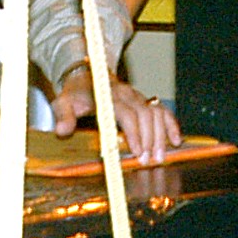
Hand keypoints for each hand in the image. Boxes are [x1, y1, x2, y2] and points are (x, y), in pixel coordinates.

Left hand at [54, 72, 183, 164]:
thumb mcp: (63, 102)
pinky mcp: (143, 100)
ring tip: (160, 157)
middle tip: (148, 161)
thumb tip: (62, 130)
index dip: (134, 133)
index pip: (126, 113)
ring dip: (160, 135)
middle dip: (149, 139)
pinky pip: (162, 110)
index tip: (137, 152)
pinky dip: (170, 124)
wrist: (86, 76)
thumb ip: (63, 116)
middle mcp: (126, 94)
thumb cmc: (75, 93)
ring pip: (156, 113)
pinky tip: (175, 140)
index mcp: (108, 95)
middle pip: (145, 114)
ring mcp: (137, 96)